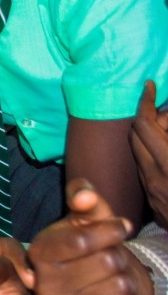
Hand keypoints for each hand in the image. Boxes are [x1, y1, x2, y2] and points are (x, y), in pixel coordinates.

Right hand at [28, 178, 150, 294]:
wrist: (92, 283)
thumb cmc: (86, 244)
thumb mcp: (84, 215)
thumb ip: (83, 196)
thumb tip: (85, 197)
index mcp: (38, 252)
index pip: (81, 241)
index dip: (110, 230)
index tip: (121, 226)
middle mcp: (43, 284)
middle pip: (105, 263)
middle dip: (117, 255)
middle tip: (111, 256)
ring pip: (119, 286)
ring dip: (126, 277)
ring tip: (114, 275)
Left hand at [131, 81, 167, 227]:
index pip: (144, 124)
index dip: (146, 101)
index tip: (150, 85)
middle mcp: (156, 180)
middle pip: (137, 136)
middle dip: (151, 118)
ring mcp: (154, 195)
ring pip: (141, 155)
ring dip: (153, 138)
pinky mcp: (157, 208)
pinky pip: (148, 174)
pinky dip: (157, 158)